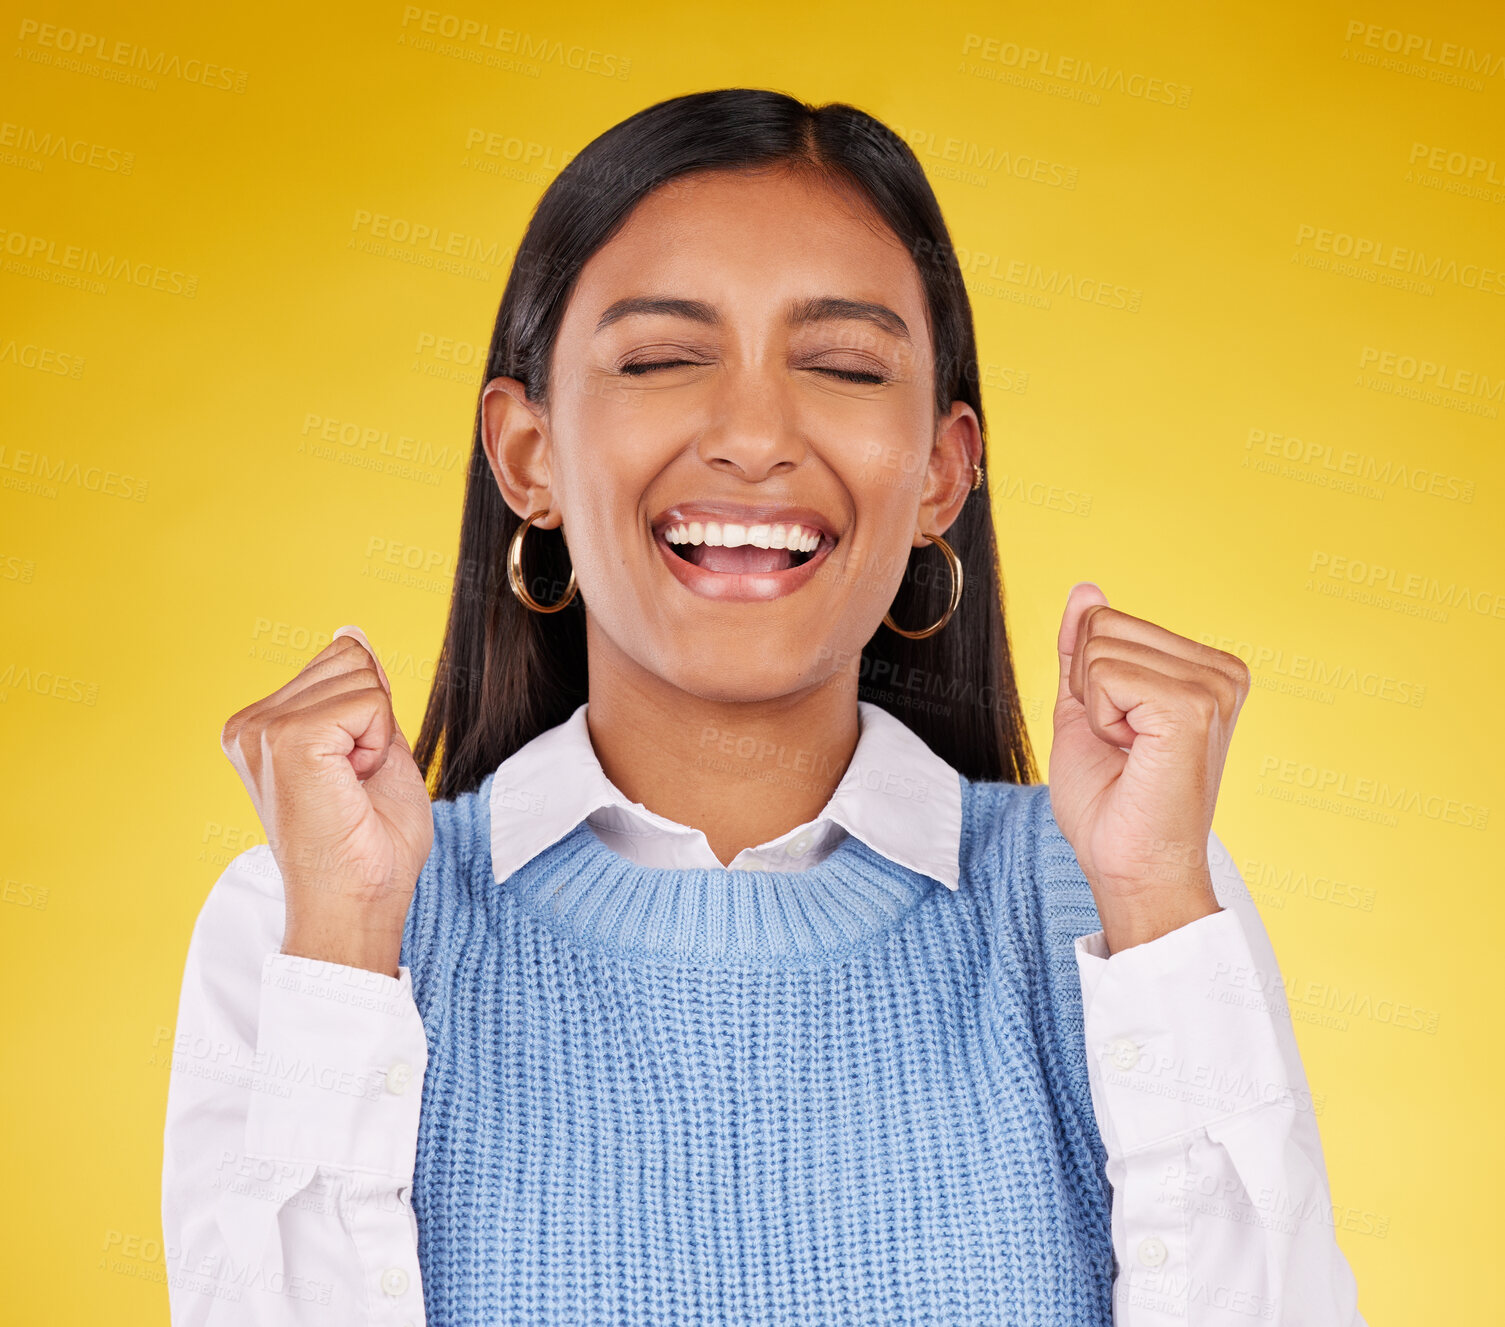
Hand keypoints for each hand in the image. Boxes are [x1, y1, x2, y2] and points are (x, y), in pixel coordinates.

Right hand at [219, 625, 433, 976]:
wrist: (358, 903)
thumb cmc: (368, 845)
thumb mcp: (373, 748)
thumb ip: (361, 693)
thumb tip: (349, 632)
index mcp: (261, 726)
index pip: (339, 661)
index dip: (370, 714)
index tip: (351, 773)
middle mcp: (250, 724)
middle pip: (349, 660)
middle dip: (374, 720)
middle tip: (353, 784)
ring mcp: (264, 730)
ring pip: (362, 677)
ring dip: (376, 736)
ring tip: (350, 787)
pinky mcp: (288, 739)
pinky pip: (369, 701)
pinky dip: (378, 744)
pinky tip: (351, 785)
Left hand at [1048, 583, 1250, 953]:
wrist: (1129, 866)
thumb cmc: (1113, 804)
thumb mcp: (1086, 709)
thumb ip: (1084, 650)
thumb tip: (1086, 591)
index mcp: (1206, 669)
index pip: (1108, 620)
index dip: (1088, 680)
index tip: (1120, 734)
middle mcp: (1221, 672)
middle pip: (1103, 626)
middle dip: (1089, 690)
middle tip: (1123, 747)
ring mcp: (1213, 687)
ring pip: (1100, 648)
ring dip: (1096, 709)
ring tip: (1131, 754)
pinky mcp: (1193, 707)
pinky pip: (1106, 675)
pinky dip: (1101, 720)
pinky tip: (1133, 755)